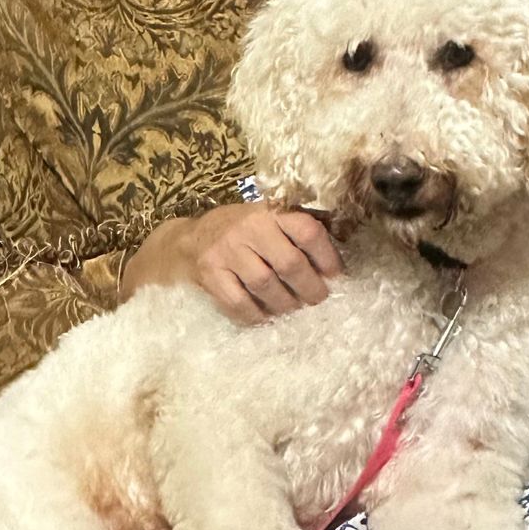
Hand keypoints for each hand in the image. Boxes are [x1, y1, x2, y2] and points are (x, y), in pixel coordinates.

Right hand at [121, 204, 341, 324]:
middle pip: (290, 263)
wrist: (188, 240)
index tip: (336, 275)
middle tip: (318, 299)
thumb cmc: (240, 232)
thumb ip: (296, 230)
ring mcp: (227, 252)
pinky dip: (257, 315)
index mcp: (270, 212)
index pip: (307, 231)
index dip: (327, 256)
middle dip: (310, 287)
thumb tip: (340, 252)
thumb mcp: (267, 219)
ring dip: (286, 304)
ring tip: (294, 309)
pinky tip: (266, 317)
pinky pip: (239, 303)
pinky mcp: (210, 275)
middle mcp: (248, 228)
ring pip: (266, 285)